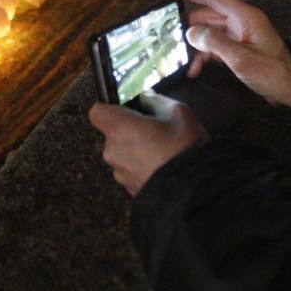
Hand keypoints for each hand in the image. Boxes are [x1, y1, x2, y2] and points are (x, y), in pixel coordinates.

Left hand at [89, 93, 207, 195]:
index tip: (127, 108)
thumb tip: (146, 98)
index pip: (97, 112)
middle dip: (130, 131)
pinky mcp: (130, 190)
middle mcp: (113, 152)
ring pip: (123, 154)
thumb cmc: (184, 149)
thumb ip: (156, 101)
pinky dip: (143, 168)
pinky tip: (163, 167)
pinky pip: (132, 172)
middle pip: (113, 134)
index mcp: (119, 128)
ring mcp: (120, 174)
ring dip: (137, 151)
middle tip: (155, 130)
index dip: (110, 108)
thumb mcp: (178, 113)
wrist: (193, 192)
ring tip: (163, 152)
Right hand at [165, 0, 290, 107]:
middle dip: (188, 25)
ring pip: (210, 32)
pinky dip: (204, 55)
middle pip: (208, 15)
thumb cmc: (272, 73)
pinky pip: (217, 46)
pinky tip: (194, 69)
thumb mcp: (241, 59)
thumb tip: (191, 32)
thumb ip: (214, 43)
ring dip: (195, 45)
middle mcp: (241, 21)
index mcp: (244, 16)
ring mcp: (241, 36)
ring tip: (179, 58)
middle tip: (167, 34)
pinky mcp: (240, 49)